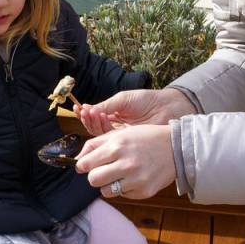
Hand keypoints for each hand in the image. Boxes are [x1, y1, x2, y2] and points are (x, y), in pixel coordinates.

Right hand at [74, 88, 195, 135]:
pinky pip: (111, 141)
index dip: (86, 114)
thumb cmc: (146, 100)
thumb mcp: (123, 100)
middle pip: (96, 128)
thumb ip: (107, 105)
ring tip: (94, 114)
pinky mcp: (127, 144)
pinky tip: (103, 119)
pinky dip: (104, 131)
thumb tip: (88, 110)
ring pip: (101, 135)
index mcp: (114, 115)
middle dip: (88, 120)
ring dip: (95, 124)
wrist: (165, 107)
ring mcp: (121, 137)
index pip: (95, 118)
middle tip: (85, 112)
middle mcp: (115, 127)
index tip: (79, 109)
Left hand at [75, 125, 175, 199]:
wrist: (176, 148)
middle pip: (93, 180)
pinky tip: (135, 178)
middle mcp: (125, 164)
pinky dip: (125, 188)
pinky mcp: (143, 192)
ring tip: (120, 174)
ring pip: (106, 192)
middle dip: (95, 176)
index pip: (85, 164)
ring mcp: (135, 180)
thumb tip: (78, 160)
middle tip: (104, 170)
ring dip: (109, 184)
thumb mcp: (121, 134)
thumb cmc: (146, 138)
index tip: (86, 165)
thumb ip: (96, 144)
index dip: (83, 165)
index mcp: (116, 146)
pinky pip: (123, 195)